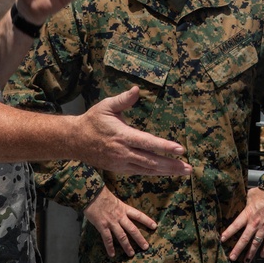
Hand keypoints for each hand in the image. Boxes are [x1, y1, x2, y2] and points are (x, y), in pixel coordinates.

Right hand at [77, 86, 191, 175]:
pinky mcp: (120, 169)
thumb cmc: (93, 120)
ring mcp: (122, 163)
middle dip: (172, 165)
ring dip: (167, 171)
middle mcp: (123, 152)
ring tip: (184, 172)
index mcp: (122, 136)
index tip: (180, 149)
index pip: (147, 143)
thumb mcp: (106, 106)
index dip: (164, 146)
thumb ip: (123, 99)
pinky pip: (141, 172)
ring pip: (148, 169)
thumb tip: (137, 89)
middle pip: (152, 161)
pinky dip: (155, 173)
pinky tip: (167, 172)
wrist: (74, 141)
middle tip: (189, 168)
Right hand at [83, 188, 156, 256]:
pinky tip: (112, 254)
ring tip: (131, 254)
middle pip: (133, 229)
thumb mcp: (115, 200)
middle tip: (146, 247)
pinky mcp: (102, 226)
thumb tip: (121, 213)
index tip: (154, 226)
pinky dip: (110, 247)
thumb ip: (119, 208)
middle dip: (140, 239)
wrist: (92, 194)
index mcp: (124, 208)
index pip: (138, 215)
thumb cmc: (102, 195)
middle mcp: (120, 216)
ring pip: (122, 236)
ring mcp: (111, 222)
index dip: (147, 221)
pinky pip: (107, 239)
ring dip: (127, 246)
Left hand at [221, 188, 263, 262]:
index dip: (228, 233)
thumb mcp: (250, 194)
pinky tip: (262, 255)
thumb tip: (236, 198)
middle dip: (238, 249)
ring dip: (251, 253)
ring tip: (246, 261)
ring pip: (256, 243)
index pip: (235, 225)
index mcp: (248, 214)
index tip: (222, 239)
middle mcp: (255, 223)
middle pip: (244, 239)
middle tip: (232, 257)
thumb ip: (243, 200)